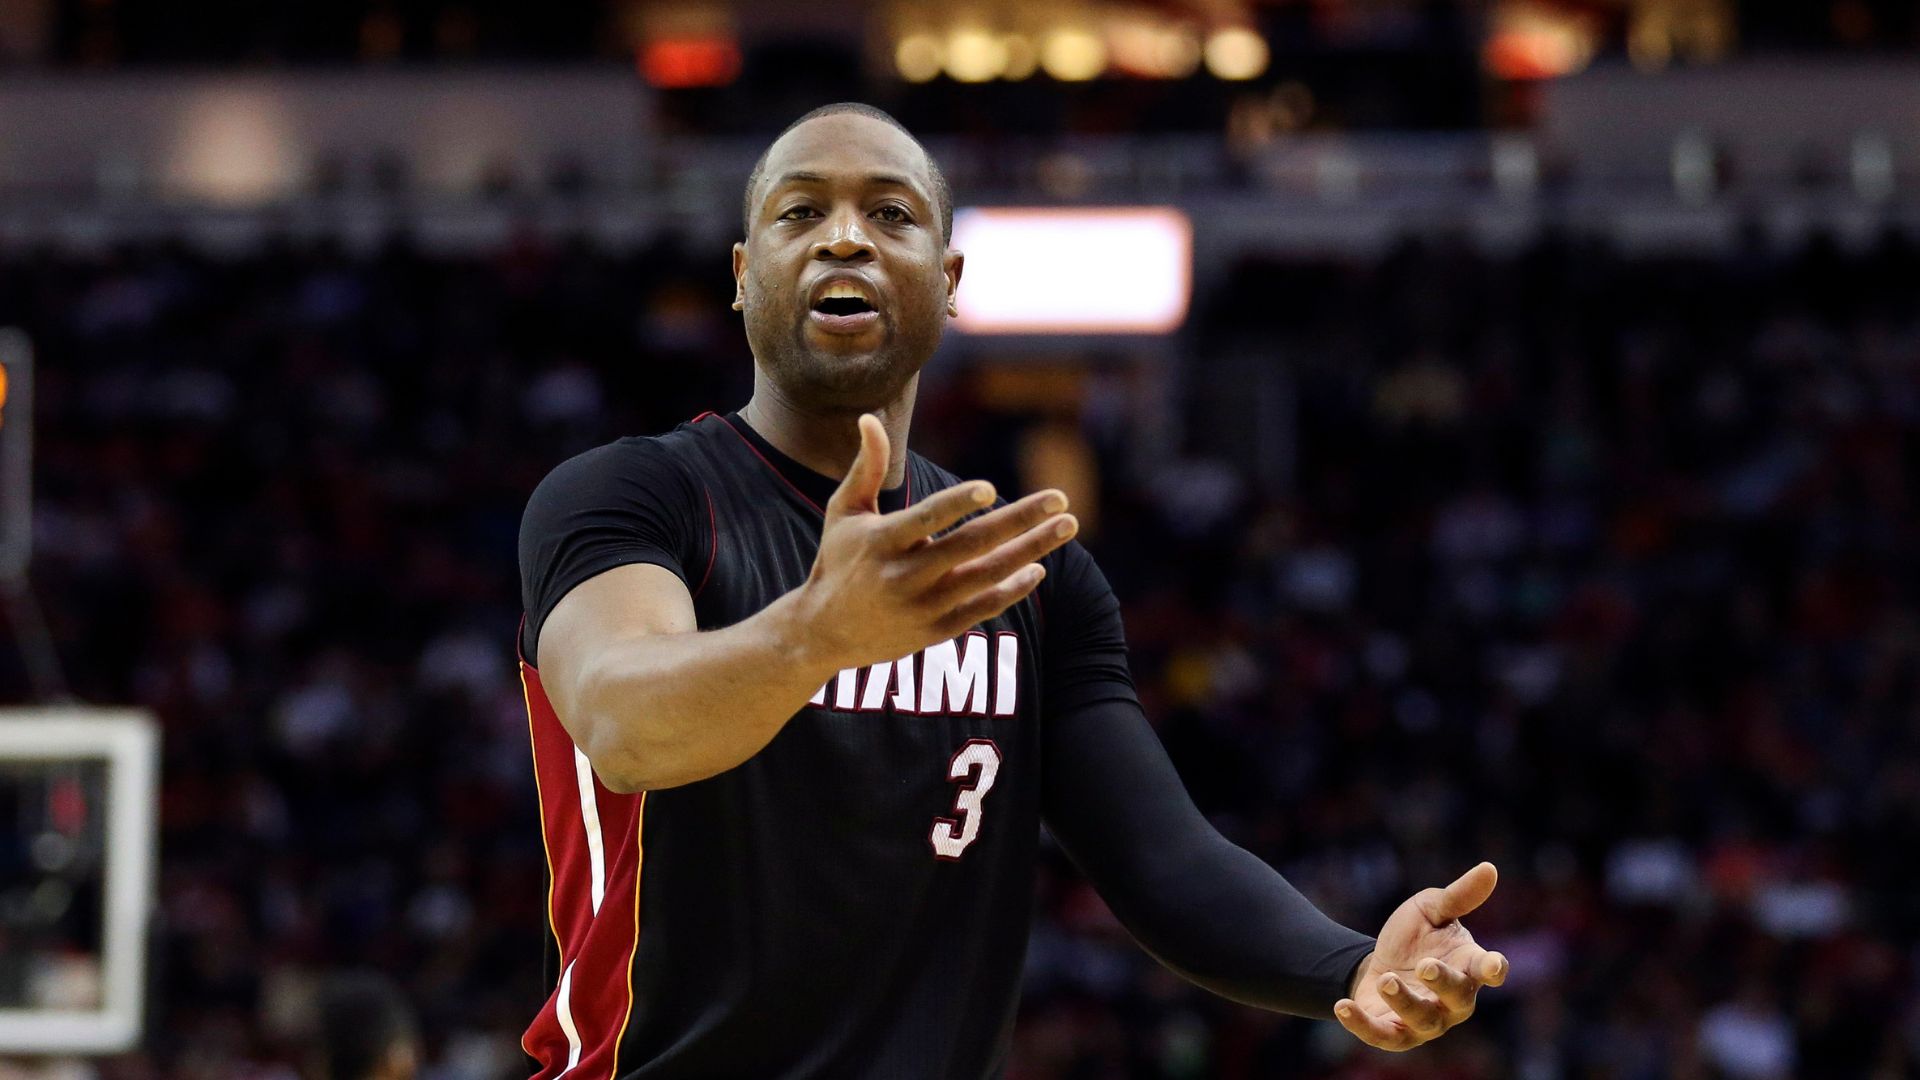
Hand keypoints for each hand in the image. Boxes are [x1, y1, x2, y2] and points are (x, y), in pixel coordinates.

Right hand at [793, 413, 1077, 670]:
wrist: (823, 633)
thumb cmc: (838, 560)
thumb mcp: (843, 511)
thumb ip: (866, 466)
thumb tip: (870, 416)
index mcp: (882, 541)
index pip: (925, 519)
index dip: (956, 504)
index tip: (989, 487)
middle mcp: (904, 576)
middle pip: (972, 545)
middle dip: (1021, 520)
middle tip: (1060, 498)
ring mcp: (923, 606)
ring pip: (987, 576)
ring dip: (1032, 550)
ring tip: (1066, 525)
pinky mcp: (935, 631)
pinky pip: (983, 608)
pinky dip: (1012, 589)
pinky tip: (1037, 567)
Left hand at [1334, 862, 1508, 1051]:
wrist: (1379, 961)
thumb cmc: (1417, 937)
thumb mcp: (1431, 909)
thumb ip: (1459, 895)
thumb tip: (1489, 868)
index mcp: (1467, 966)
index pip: (1487, 969)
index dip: (1493, 969)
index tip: (1494, 966)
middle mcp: (1452, 1000)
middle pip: (1457, 998)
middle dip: (1443, 983)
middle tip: (1426, 965)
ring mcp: (1425, 1021)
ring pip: (1422, 1019)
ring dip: (1404, 1001)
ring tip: (1387, 979)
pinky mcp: (1393, 1033)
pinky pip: (1381, 1035)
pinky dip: (1362, 1025)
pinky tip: (1342, 1007)